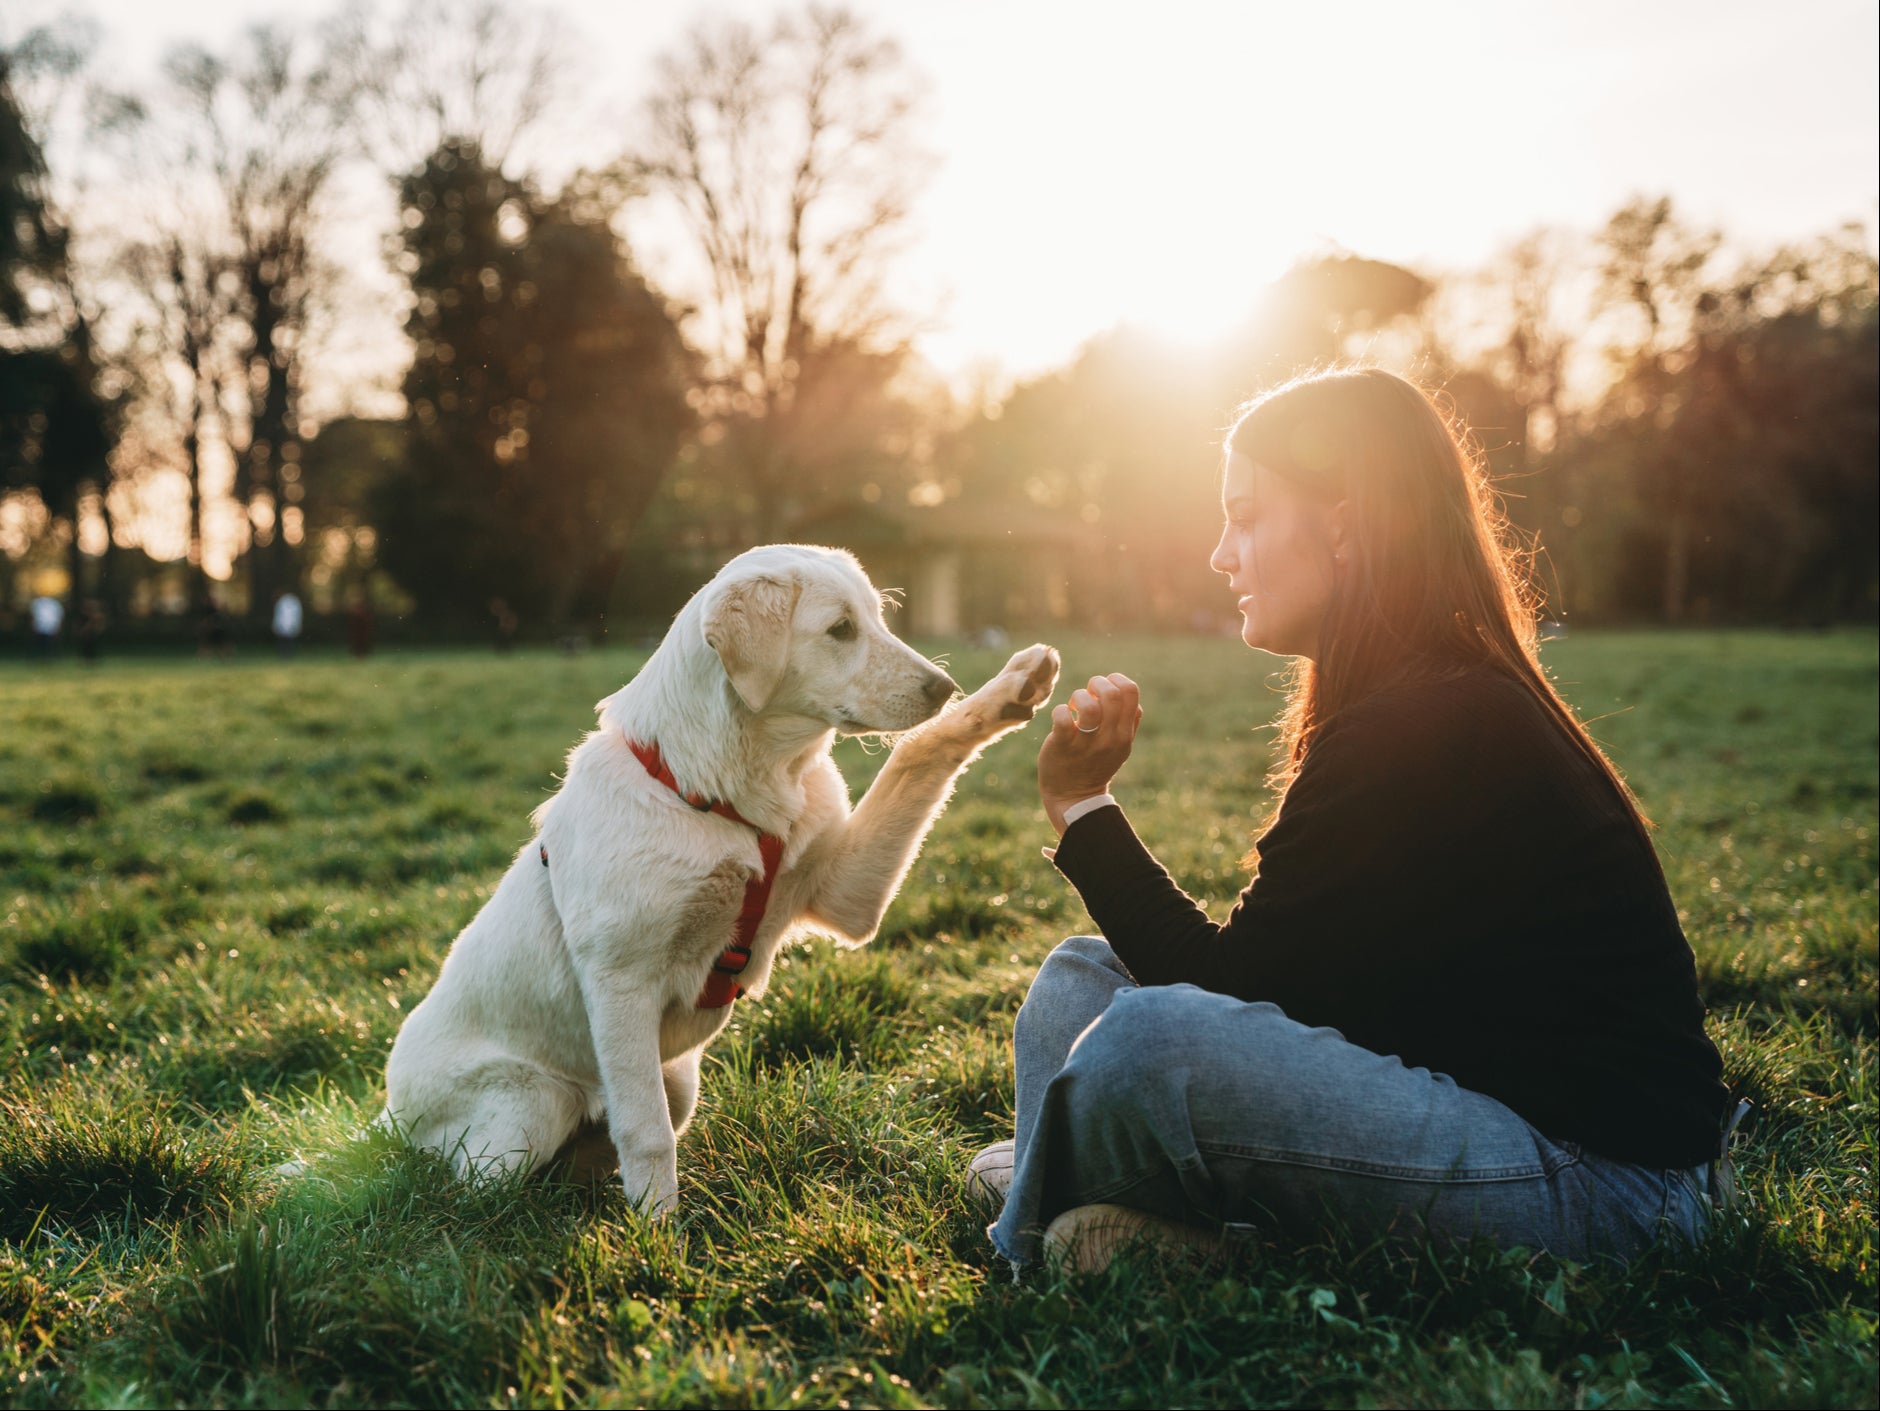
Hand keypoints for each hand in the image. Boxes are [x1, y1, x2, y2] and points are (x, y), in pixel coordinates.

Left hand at [1037, 673, 1141, 834]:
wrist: (1074, 797)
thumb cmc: (1095, 764)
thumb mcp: (1120, 746)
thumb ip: (1127, 721)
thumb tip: (1124, 691)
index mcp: (1125, 734)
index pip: (1131, 692)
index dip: (1116, 680)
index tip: (1104, 690)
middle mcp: (1110, 738)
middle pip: (1112, 694)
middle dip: (1097, 683)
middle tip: (1087, 694)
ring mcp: (1086, 744)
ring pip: (1089, 706)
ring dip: (1079, 697)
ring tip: (1073, 706)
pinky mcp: (1062, 746)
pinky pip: (1063, 718)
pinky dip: (1060, 711)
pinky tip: (1061, 717)